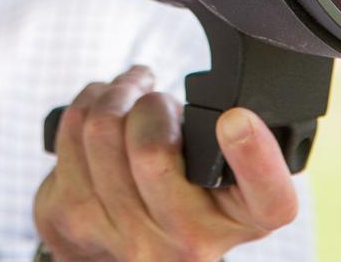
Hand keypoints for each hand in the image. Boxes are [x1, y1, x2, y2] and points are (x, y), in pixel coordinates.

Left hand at [34, 66, 298, 261]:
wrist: (119, 246)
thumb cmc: (184, 195)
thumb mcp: (231, 175)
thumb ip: (237, 142)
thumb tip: (229, 111)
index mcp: (243, 221)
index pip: (269, 200)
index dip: (253, 155)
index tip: (235, 119)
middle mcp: (191, 243)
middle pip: (152, 148)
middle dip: (152, 102)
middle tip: (158, 102)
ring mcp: (127, 239)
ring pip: (102, 130)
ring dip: (116, 93)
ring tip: (130, 96)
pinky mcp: (71, 219)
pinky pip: (71, 131)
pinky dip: (87, 102)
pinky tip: (102, 112)